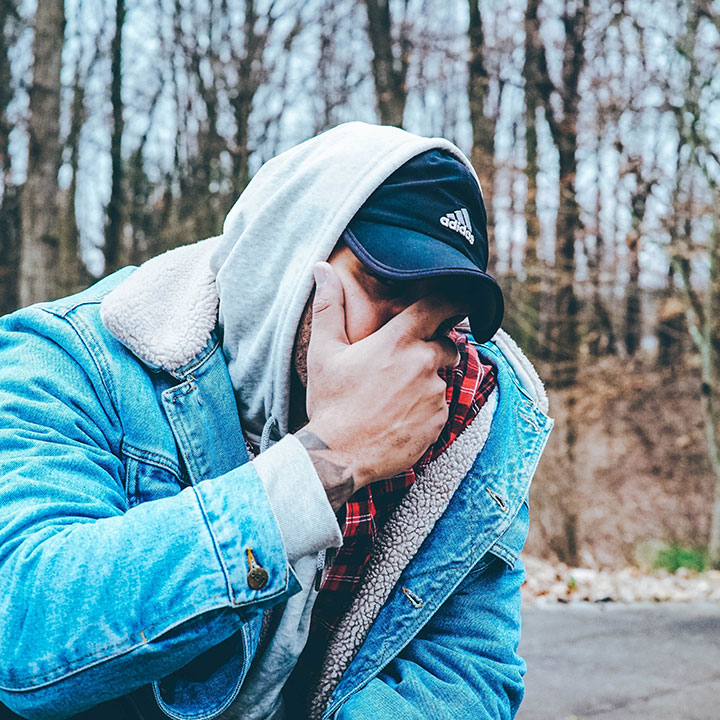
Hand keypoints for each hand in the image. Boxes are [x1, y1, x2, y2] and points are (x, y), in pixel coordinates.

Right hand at [295, 262, 464, 510]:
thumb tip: (320, 269)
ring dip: (427, 382)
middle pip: (446, 345)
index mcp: (398, 342)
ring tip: (394, 397)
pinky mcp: (438, 423)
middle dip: (434, 348)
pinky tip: (400, 417)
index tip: (461, 300)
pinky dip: (426, 409)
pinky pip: (440, 408)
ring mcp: (434, 395)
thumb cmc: (330, 402)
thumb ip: (328, 306)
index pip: (438, 307)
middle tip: (404, 363)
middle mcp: (423, 364)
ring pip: (441, 379)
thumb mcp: (324, 352)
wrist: (338, 455)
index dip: (453, 300)